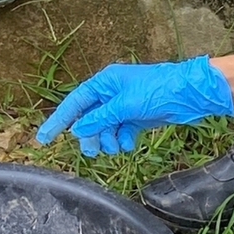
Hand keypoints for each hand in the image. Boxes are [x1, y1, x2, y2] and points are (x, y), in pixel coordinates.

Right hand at [35, 58, 233, 155]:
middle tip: (94, 151)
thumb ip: (100, 118)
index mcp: (105, 82)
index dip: (58, 121)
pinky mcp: (137, 117)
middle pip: (89, 119)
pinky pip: (120, 132)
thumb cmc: (157, 91)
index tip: (43, 139)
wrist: (190, 95)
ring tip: (117, 147)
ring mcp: (124, 106)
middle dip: (90, 136)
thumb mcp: (125, 105)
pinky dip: (123, 140)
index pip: (75, 102)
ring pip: (105, 128)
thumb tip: (78, 129)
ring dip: (108, 140)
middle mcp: (112, 93)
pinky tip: (129, 142)